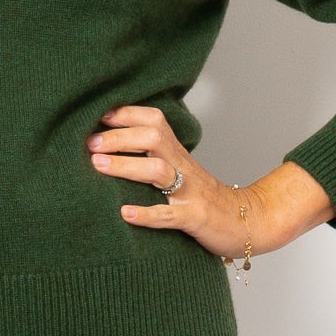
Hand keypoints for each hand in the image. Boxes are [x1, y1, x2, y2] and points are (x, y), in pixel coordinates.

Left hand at [87, 106, 331, 254]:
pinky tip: (125, 214)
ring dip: (126, 165)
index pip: (154, 121)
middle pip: (153, 138)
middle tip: (89, 144)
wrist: (246, 221)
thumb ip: (155, 158)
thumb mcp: (181, 172)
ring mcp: (190, 192)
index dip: (127, 114)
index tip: (98, 116)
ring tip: (97, 165)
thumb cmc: (203, 199)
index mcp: (177, 154)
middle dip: (119, 137)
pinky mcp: (195, 219)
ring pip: (158, 171)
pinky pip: (169, 215)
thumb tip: (113, 150)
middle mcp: (183, 166)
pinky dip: (147, 214)